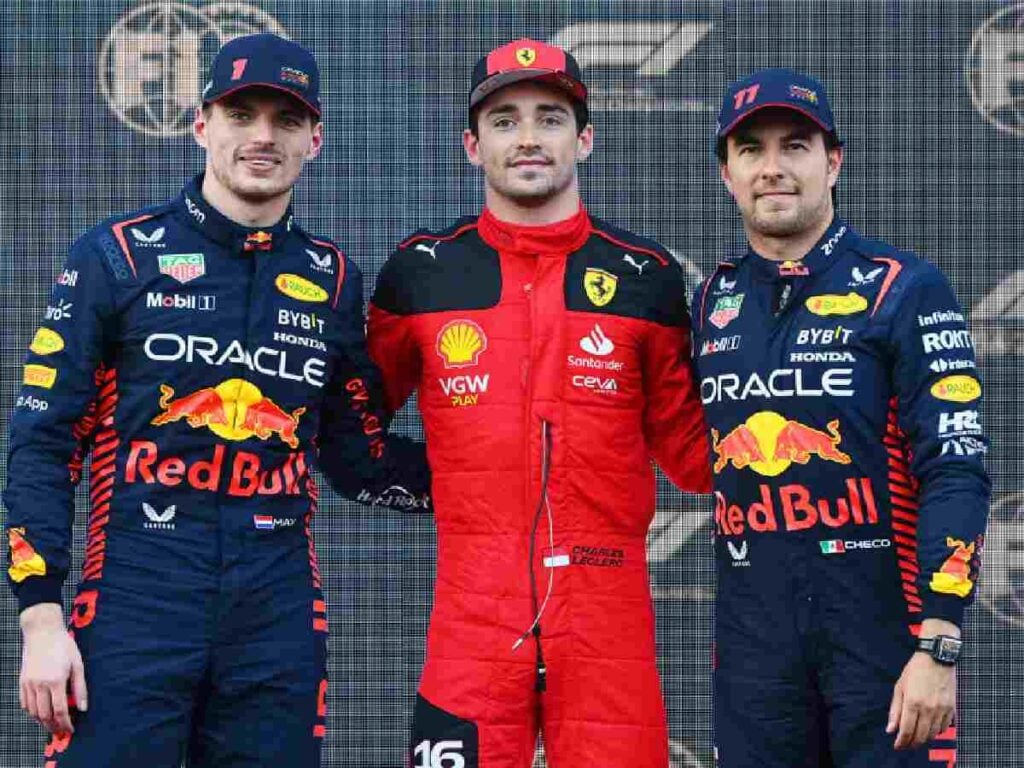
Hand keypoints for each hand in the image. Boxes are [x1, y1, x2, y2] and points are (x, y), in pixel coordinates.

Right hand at [19, 604, 87, 733]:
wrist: (42, 632)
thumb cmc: (64, 646)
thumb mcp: (78, 664)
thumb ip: (80, 687)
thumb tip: (82, 708)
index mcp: (56, 681)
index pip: (60, 711)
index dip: (66, 724)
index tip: (71, 730)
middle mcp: (40, 685)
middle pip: (45, 715)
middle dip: (54, 727)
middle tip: (61, 732)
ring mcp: (28, 684)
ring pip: (33, 712)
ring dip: (42, 722)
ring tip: (52, 726)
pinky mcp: (22, 681)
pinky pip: (24, 703)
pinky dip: (31, 713)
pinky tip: (39, 714)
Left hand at [886, 648, 955, 749]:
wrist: (937, 658)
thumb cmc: (915, 671)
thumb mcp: (899, 687)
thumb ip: (895, 710)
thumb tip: (890, 729)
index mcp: (912, 702)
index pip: (906, 731)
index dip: (901, 742)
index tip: (897, 746)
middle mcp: (928, 709)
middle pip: (920, 736)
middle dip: (912, 744)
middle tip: (906, 745)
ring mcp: (941, 710)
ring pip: (933, 734)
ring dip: (924, 739)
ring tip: (917, 738)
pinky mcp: (951, 709)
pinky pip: (944, 728)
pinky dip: (936, 732)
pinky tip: (930, 729)